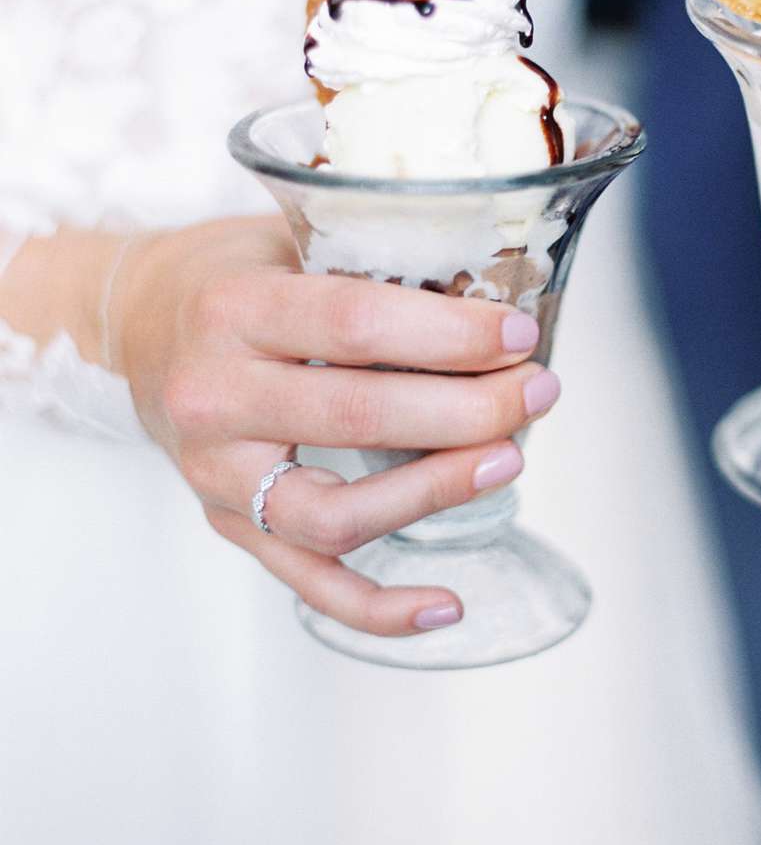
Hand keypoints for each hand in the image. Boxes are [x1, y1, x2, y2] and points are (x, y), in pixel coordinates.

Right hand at [113, 216, 559, 634]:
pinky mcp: (230, 525)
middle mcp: (213, 397)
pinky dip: (379, 607)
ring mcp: (217, 474)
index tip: (518, 337)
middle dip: (468, 409)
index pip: (357, 324)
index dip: (450, 335)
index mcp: (233, 309)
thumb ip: (375, 260)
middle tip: (537, 391)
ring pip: (335, 514)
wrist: (139, 323)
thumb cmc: (235, 273)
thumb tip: (497, 289)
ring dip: (435, 492)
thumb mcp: (288, 237)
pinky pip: (308, 583)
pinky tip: (447, 602)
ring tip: (509, 460)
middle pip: (357, 417)